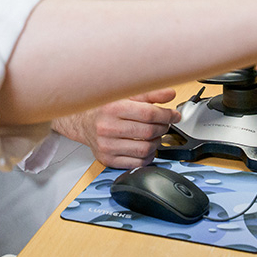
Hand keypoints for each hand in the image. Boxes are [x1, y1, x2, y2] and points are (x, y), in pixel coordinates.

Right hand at [51, 88, 180, 168]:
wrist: (82, 122)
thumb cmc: (105, 107)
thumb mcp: (125, 95)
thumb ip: (150, 94)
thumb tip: (170, 94)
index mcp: (112, 108)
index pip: (148, 113)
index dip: (167, 114)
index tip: (174, 115)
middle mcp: (107, 128)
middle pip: (149, 131)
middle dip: (164, 127)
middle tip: (165, 123)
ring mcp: (107, 146)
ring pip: (145, 149)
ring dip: (157, 142)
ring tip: (156, 134)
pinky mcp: (107, 159)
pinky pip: (137, 162)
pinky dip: (148, 155)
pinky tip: (147, 146)